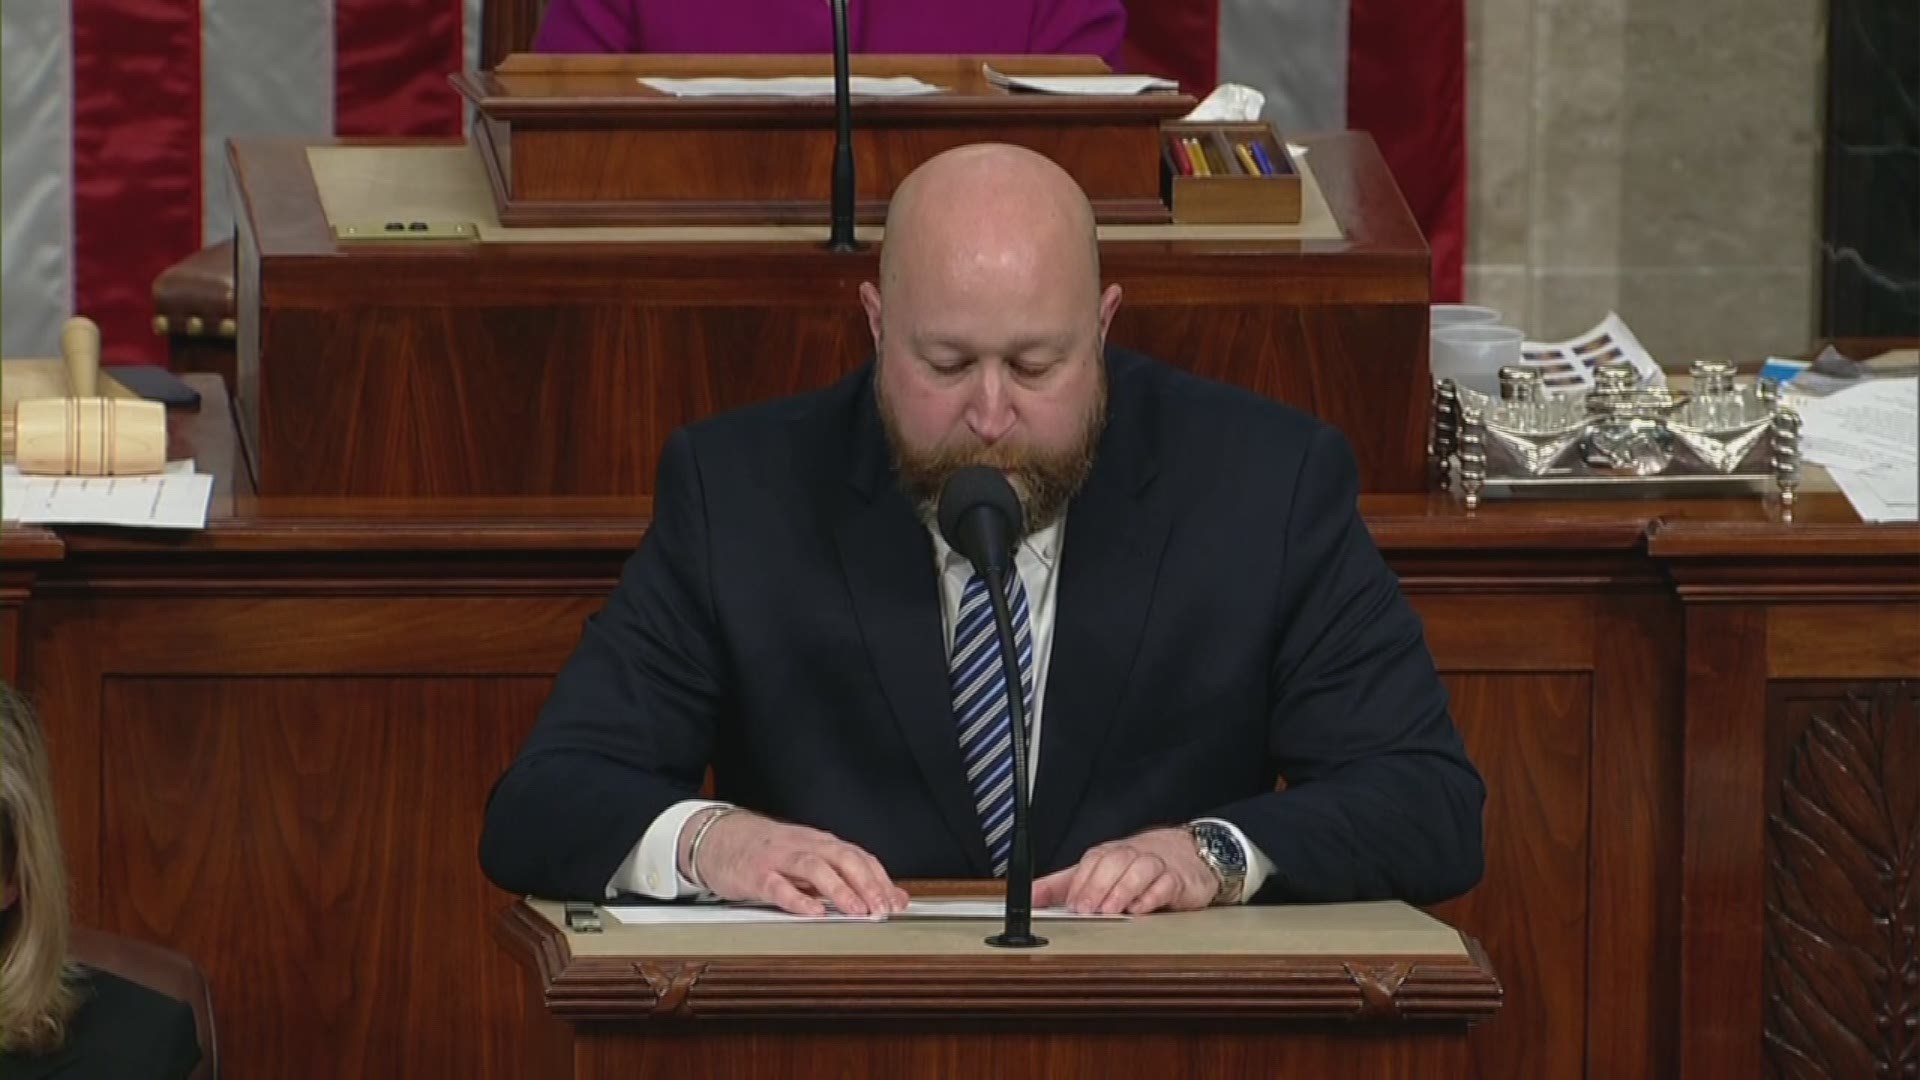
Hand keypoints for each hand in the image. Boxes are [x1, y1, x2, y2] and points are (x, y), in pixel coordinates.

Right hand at [681, 810, 909, 916]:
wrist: (718, 837)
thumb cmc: (769, 852)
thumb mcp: (809, 859)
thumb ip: (846, 878)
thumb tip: (891, 897)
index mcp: (820, 844)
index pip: (859, 858)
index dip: (880, 880)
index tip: (896, 903)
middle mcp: (804, 846)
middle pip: (843, 859)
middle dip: (866, 883)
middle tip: (882, 908)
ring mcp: (779, 859)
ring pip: (815, 868)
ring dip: (839, 889)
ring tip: (857, 910)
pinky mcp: (755, 874)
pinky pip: (778, 885)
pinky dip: (797, 899)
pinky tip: (812, 912)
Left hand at [1031, 827, 1219, 914]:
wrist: (1185, 853)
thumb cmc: (1135, 865)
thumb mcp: (1096, 873)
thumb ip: (1061, 886)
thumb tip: (1028, 896)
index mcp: (1106, 855)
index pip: (1089, 863)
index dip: (1078, 884)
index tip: (1067, 905)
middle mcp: (1129, 857)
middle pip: (1111, 864)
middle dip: (1096, 888)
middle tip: (1085, 910)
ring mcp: (1154, 866)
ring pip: (1138, 871)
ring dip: (1122, 891)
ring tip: (1110, 910)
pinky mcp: (1177, 880)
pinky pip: (1165, 884)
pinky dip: (1152, 896)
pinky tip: (1141, 908)